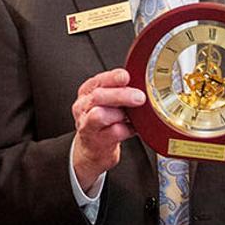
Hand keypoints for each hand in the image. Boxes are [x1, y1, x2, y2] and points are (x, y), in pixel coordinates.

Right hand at [71, 69, 144, 192]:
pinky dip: (127, 130)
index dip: (112, 78)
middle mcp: (83, 106)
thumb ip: (120, 89)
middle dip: (120, 95)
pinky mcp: (97, 140)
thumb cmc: (105, 119)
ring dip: (120, 114)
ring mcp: (87, 124)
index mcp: (87, 91)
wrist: (94, 147)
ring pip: (100, 115)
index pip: (98, 80)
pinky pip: (114, 132)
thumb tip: (141, 83)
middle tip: (139, 97)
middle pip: (98, 97)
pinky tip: (132, 128)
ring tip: (130, 116)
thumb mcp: (108, 100)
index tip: (126, 77)